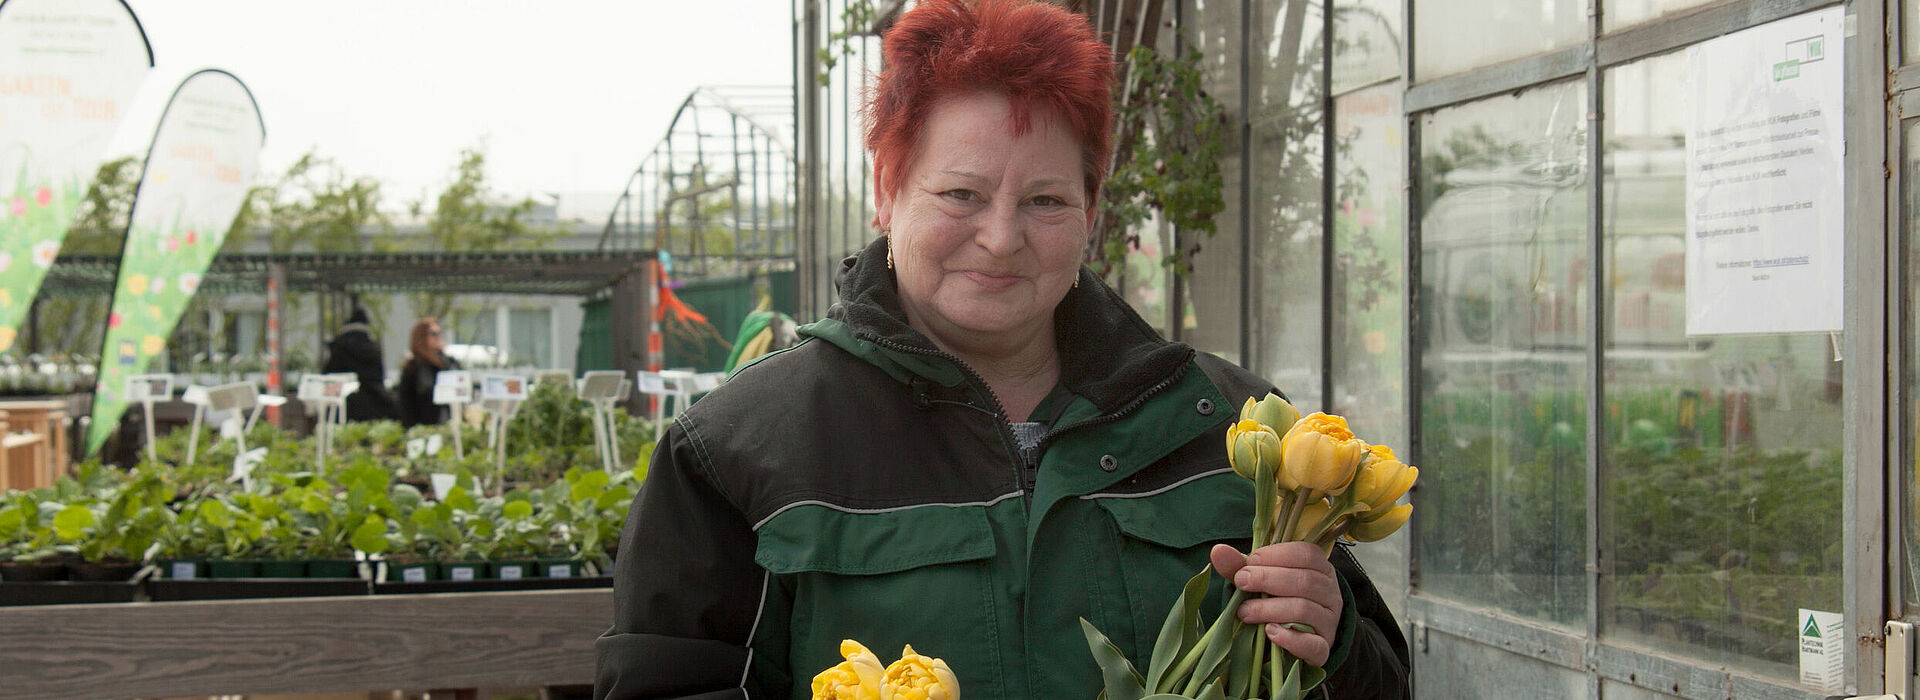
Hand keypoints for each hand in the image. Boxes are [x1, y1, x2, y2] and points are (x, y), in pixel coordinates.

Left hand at [1210, 542, 1341, 666]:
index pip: (1306, 554)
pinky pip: (1312, 644)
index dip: (1277, 555)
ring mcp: (1329, 622)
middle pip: (1305, 581)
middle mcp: (1330, 593)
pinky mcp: (1322, 649)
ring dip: (1270, 609)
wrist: (1292, 638)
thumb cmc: (1275, 599)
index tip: (1250, 562)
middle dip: (1268, 579)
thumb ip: (1240, 565)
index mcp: (1320, 569)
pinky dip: (1290, 638)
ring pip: (1306, 610)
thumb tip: (1218, 550)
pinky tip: (1270, 632)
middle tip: (1241, 582)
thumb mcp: (1258, 579)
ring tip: (1245, 612)